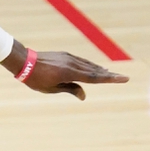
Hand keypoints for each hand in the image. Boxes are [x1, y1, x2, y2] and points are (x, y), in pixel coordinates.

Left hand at [3, 42, 127, 100]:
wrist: (24, 62)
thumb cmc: (36, 79)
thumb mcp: (52, 88)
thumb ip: (70, 89)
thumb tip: (84, 95)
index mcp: (70, 73)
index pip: (95, 78)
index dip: (111, 79)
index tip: (124, 79)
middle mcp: (72, 63)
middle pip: (94, 70)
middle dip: (108, 75)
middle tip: (121, 78)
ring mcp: (69, 58)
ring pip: (88, 65)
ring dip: (98, 70)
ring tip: (108, 73)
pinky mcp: (65, 55)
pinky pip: (80, 61)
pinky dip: (88, 65)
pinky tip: (92, 68)